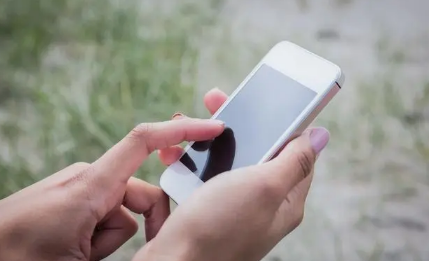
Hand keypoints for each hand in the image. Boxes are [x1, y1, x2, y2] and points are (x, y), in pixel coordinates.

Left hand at [0, 103, 224, 259]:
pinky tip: (77, 252)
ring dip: (111, 240)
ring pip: (122, 212)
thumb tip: (146, 228)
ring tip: (81, 257)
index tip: (213, 129)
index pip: (144, 141)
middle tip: (118, 256)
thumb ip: (119, 234)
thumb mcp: (77, 258)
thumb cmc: (17, 257)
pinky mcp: (73, 200)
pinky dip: (99, 239)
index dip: (182, 131)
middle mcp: (88, 180)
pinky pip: (104, 216)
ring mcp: (80, 190)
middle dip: (142, 226)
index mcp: (91, 185)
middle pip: (141, 195)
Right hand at [134, 88, 329, 260]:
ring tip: (192, 127)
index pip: (297, 153)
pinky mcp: (210, 211)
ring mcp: (236, 209)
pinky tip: (182, 156)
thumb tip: (321, 136)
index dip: (284, 124)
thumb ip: (295, 160)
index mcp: (285, 201)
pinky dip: (196, 162)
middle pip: (260, 154)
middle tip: (217, 102)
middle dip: (242, 127)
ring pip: (231, 163)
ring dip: (214, 142)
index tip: (265, 102)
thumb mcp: (263, 186)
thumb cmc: (217, 228)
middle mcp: (263, 205)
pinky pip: (208, 177)